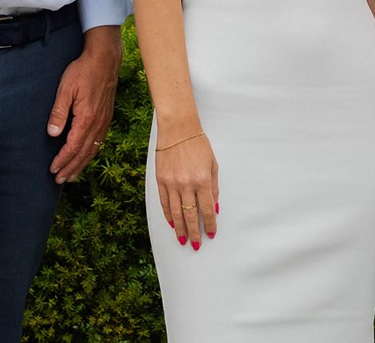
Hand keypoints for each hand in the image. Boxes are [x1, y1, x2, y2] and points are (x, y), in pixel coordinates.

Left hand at [47, 26, 121, 183]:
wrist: (105, 59)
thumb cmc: (83, 71)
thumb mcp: (65, 89)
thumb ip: (59, 112)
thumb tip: (52, 134)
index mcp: (87, 119)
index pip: (73, 147)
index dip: (62, 160)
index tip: (52, 169)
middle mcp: (98, 124)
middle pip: (84, 154)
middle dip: (71, 168)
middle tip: (59, 179)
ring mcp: (104, 121)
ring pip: (93, 150)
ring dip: (81, 164)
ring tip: (71, 175)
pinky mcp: (107, 117)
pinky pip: (100, 142)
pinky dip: (91, 154)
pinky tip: (86, 156)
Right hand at [154, 127, 217, 248]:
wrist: (178, 129)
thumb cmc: (198, 144)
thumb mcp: (213, 165)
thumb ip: (214, 188)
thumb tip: (213, 207)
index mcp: (202, 181)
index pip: (206, 210)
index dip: (209, 225)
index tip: (211, 234)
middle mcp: (187, 184)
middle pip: (190, 216)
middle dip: (194, 233)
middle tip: (196, 245)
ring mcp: (172, 183)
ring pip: (176, 213)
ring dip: (180, 229)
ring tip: (183, 239)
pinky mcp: (161, 180)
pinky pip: (164, 203)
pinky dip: (168, 215)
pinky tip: (172, 223)